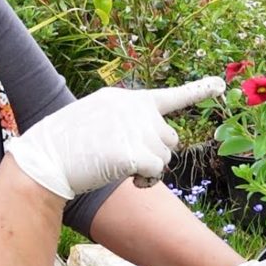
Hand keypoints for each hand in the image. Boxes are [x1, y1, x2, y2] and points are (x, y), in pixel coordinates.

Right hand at [5, 77, 225, 199]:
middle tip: (124, 160)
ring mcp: (136, 128)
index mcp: (123, 99)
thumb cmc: (67, 148)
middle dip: (155, 154)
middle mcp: (134, 109)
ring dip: (151, 168)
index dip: (197, 91)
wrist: (44, 160)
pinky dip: (147, 181)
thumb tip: (157, 147)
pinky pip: (158, 172)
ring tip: (119, 166)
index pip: (168, 96)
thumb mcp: (97, 123)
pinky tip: (126, 179)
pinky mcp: (136, 151)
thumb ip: (127, 125)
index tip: (221, 85)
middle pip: (170, 138)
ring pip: (167, 156)